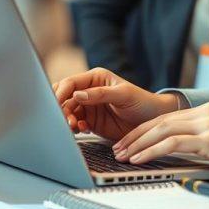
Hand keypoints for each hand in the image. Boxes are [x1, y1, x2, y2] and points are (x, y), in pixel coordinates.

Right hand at [52, 68, 179, 140]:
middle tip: (65, 118)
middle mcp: (88, 91)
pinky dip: (74, 127)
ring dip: (67, 119)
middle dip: (60, 107)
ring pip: (67, 111)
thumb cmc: (142, 102)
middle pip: (64, 97)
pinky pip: (75, 124)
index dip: (61, 92)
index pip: (71, 83)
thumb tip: (78, 95)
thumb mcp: (124, 94)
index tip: (55, 104)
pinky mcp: (90, 122)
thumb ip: (100, 94)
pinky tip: (83, 130)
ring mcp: (88, 107)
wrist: (152, 121)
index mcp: (95, 78)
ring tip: (74, 126)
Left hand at [111, 102, 208, 176]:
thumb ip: (206, 137)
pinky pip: (172, 144)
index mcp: (207, 109)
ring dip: (138, 144)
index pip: (167, 117)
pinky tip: (141, 159)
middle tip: (118, 147)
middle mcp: (204, 112)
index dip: (145, 129)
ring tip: (123, 155)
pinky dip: (152, 151)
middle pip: (159, 121)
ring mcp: (207, 124)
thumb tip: (186, 149)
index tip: (130, 140)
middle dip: (135, 136)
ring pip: (161, 131)